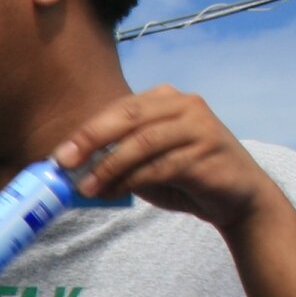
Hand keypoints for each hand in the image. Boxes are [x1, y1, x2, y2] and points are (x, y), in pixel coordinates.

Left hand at [53, 86, 281, 234]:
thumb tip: (72, 165)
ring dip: (109, 166)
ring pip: (143, 142)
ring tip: (87, 188)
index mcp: (166, 99)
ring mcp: (199, 128)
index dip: (87, 131)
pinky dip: (133, 180)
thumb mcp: (146, 160)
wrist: (236, 197)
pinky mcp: (207, 154)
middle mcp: (185, 105)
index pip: (119, 108)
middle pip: (129, 116)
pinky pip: (161, 165)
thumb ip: (116, 155)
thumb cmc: (185, 176)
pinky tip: (115, 192)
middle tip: (65, 163)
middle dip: (92, 140)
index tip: (59, 156)